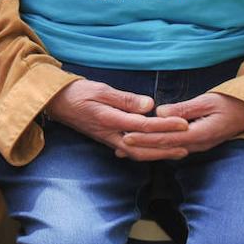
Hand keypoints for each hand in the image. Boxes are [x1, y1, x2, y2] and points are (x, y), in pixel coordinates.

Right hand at [45, 80, 189, 160]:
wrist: (55, 102)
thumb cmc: (77, 92)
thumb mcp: (100, 89)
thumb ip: (125, 99)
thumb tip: (149, 106)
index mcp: (109, 120)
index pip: (143, 126)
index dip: (165, 126)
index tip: (183, 124)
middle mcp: (110, 134)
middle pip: (143, 148)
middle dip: (166, 148)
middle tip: (188, 145)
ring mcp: (108, 139)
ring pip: (137, 153)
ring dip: (159, 154)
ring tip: (178, 151)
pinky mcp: (107, 140)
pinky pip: (130, 151)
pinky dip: (146, 153)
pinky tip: (155, 151)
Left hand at [122, 93, 243, 156]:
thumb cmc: (232, 102)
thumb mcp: (208, 101)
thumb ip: (184, 109)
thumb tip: (160, 112)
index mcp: (200, 134)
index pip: (167, 139)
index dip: (146, 138)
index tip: (127, 136)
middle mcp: (198, 144)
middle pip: (165, 148)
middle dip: (142, 147)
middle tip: (119, 145)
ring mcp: (198, 145)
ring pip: (168, 149)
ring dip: (148, 148)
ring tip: (125, 148)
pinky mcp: (197, 141)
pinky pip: (174, 145)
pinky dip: (158, 145)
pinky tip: (144, 144)